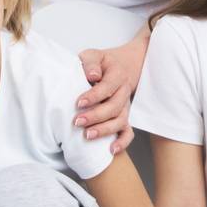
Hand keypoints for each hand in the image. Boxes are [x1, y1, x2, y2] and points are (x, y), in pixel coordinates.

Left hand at [76, 30, 148, 154]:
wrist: (124, 66)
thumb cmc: (103, 63)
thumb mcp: (94, 55)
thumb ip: (90, 63)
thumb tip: (92, 76)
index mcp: (117, 75)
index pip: (107, 87)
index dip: (94, 96)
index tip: (78, 103)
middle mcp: (123, 92)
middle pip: (114, 107)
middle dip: (95, 116)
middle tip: (77, 122)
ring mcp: (126, 106)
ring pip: (120, 120)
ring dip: (105, 130)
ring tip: (88, 135)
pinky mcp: (125, 117)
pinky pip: (128, 132)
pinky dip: (122, 142)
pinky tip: (111, 150)